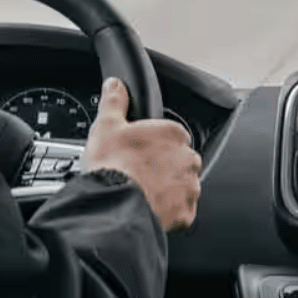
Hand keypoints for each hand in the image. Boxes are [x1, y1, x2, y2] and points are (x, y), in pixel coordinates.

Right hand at [82, 77, 201, 231]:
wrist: (114, 205)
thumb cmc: (113, 165)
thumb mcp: (107, 126)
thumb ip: (115, 102)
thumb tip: (115, 85)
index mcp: (174, 134)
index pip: (171, 136)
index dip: (154, 145)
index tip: (140, 153)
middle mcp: (188, 159)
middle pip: (179, 161)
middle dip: (163, 168)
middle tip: (139, 175)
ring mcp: (190, 187)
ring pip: (182, 187)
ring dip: (168, 190)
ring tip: (143, 194)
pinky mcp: (186, 213)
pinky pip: (181, 211)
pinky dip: (169, 212)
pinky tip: (150, 209)